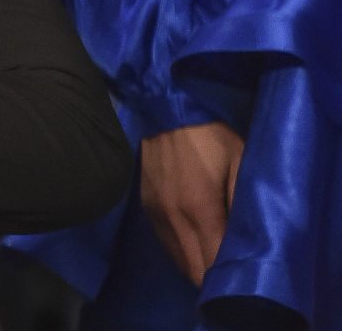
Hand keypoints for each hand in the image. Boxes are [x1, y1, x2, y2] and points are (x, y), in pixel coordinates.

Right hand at [140, 121, 243, 285]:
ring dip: (195, 266)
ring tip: (212, 261)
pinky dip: (180, 251)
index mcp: (199, 208)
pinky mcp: (146, 206)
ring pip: (177, 258)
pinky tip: (193, 244)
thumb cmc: (210, 138)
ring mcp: (156, 213)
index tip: (238, 274)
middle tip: (228, 272)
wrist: (167, 114)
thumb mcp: (239, 163)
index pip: (211, 260)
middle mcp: (173, 217)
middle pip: (192, 267)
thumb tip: (244, 237)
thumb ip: (241, 202)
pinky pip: (165, 242)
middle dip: (210, 277)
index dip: (224, 275)